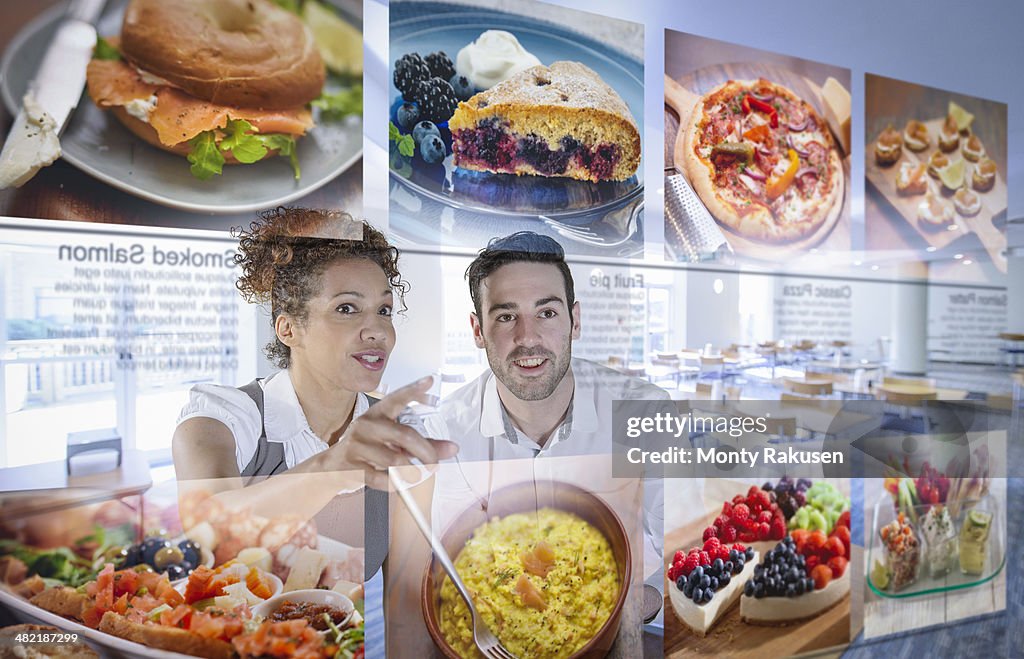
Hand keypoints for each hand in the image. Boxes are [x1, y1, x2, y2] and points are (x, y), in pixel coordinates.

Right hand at [323, 376, 457, 488]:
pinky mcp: (351, 465)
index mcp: (378, 413)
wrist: (331, 468)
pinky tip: (394, 482)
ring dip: (410, 471)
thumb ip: (423, 443)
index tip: (430, 380)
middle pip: (405, 436)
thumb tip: (451, 448)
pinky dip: (393, 484)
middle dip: (426, 452)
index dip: (414, 389)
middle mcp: (367, 425)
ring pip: (395, 459)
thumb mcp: (393, 442)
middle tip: (434, 463)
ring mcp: (357, 444)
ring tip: (413, 474)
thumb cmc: (368, 450)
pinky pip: (381, 478)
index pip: (397, 398)